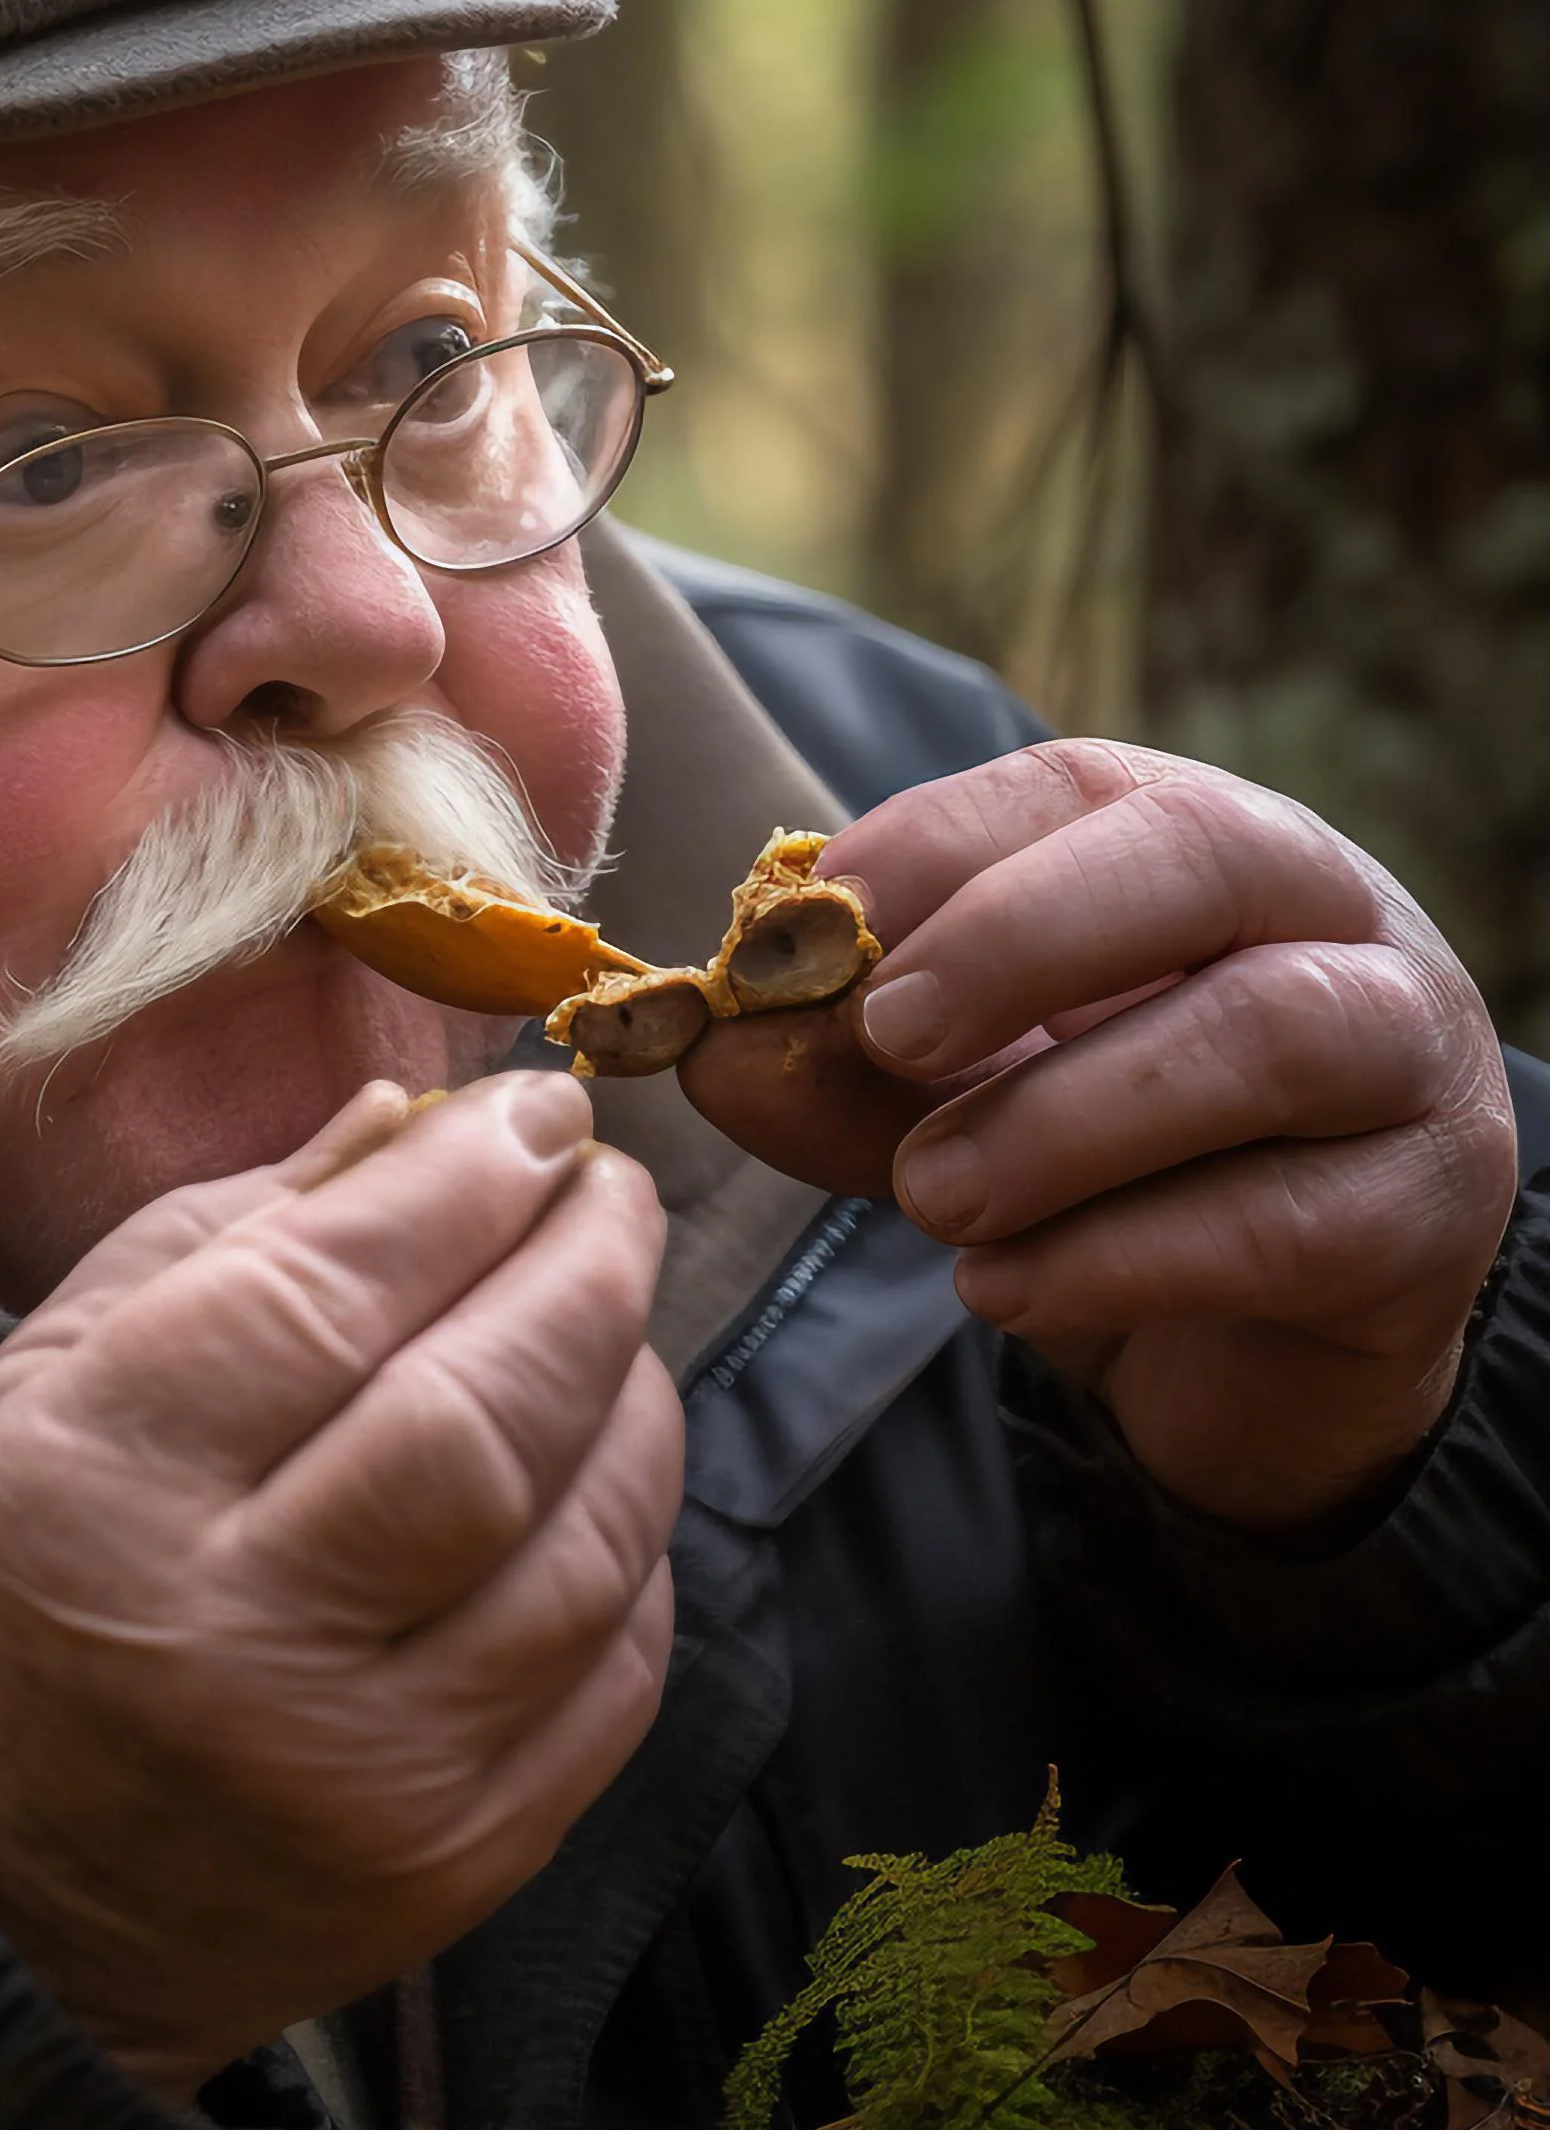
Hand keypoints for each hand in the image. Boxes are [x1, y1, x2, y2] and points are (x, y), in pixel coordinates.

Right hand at [0, 1072, 679, 2100]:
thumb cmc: (10, 1589)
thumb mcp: (43, 1376)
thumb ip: (226, 1234)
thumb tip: (407, 1121)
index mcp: (106, 1488)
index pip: (324, 1297)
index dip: (458, 1182)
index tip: (535, 1108)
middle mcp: (244, 1641)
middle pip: (483, 1417)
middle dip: (581, 1263)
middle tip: (605, 1182)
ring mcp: (372, 1772)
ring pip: (582, 1540)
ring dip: (630, 1390)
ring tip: (604, 1310)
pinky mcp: (467, 1861)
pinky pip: (618, 1665)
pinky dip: (632, 1539)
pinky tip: (594, 1467)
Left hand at [706, 742, 1516, 1529]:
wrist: (1249, 1343)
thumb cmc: (1090, 1165)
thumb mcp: (944, 1098)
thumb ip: (832, 1070)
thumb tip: (704, 1051)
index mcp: (1194, 842)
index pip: (1073, 786)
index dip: (931, 847)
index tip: (802, 934)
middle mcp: (1328, 915)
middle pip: (1202, 855)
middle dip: (1021, 936)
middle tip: (889, 1035)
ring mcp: (1405, 1060)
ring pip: (1266, 1035)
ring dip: (1061, 1117)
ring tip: (929, 1197)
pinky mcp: (1424, 1218)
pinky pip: (1285, 1223)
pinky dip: (1113, 1258)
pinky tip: (998, 1288)